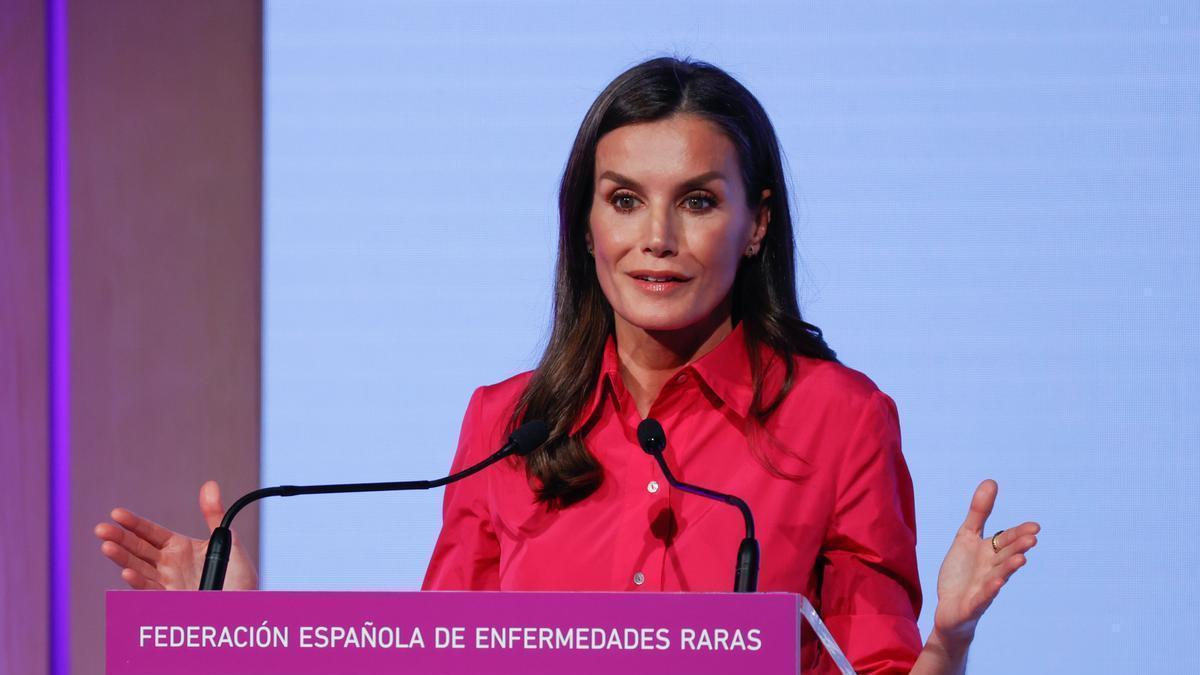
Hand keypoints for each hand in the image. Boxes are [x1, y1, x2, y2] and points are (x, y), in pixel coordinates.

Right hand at [94, 480, 257, 590]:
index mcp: (179, 548)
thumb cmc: (238, 576)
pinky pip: (151, 592)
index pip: (150, 533)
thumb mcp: (226, 541)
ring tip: (106, 546)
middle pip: (138, 549)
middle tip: (102, 529)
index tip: (116, 513)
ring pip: (139, 569)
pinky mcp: (170, 601)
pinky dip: (139, 582)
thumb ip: (215, 514)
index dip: (134, 523)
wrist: (246, 606)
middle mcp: (168, 566)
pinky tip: (128, 573)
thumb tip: (210, 485)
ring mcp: (167, 584)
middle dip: (119, 539)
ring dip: (122, 559)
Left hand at [931, 479, 1038, 648]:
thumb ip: (979, 512)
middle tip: (1033, 538)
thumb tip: (991, 481)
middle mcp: (991, 570)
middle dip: (1018, 547)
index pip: (1007, 541)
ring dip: (1009, 568)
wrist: (949, 609)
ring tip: (1021, 558)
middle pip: (1006, 557)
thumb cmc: (961, 573)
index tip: (1035, 527)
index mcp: (990, 554)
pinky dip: (989, 590)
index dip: (1019, 534)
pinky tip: (996, 583)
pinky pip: (982, 597)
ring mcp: (983, 588)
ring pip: (999, 576)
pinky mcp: (972, 605)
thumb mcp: (966, 537)